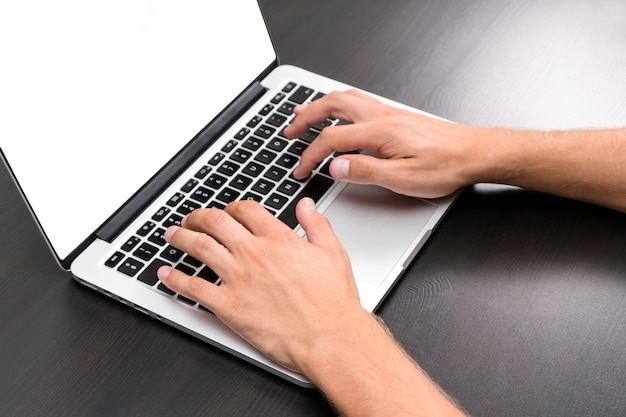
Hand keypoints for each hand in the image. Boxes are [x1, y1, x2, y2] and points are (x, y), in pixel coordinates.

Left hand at [156, 198, 364, 372]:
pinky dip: (174, 279)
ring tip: (172, 235)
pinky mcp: (228, 306)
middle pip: (216, 222)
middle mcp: (255, 254)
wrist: (330, 338)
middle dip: (198, 217)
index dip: (231, 207)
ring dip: (180, 238)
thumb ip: (317, 224)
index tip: (226, 212)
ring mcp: (239, 279)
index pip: (245, 210)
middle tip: (190, 219)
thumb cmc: (332, 303)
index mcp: (279, 239)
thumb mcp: (333, 253)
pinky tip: (166, 274)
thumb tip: (305, 206)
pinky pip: (193, 288)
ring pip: (199, 247)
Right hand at [285, 89, 486, 197]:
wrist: (474, 153)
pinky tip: (338, 113)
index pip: (332, 139)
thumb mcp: (403, 179)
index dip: (310, 155)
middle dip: (306, 118)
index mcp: (379, 132)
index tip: (301, 169)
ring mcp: (389, 113)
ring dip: (321, 105)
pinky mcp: (396, 116)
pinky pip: (359, 102)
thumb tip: (334, 167)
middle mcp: (382, 116)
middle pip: (333, 106)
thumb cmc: (445, 166)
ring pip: (346, 99)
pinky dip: (339, 105)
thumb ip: (365, 171)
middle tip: (290, 130)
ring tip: (304, 113)